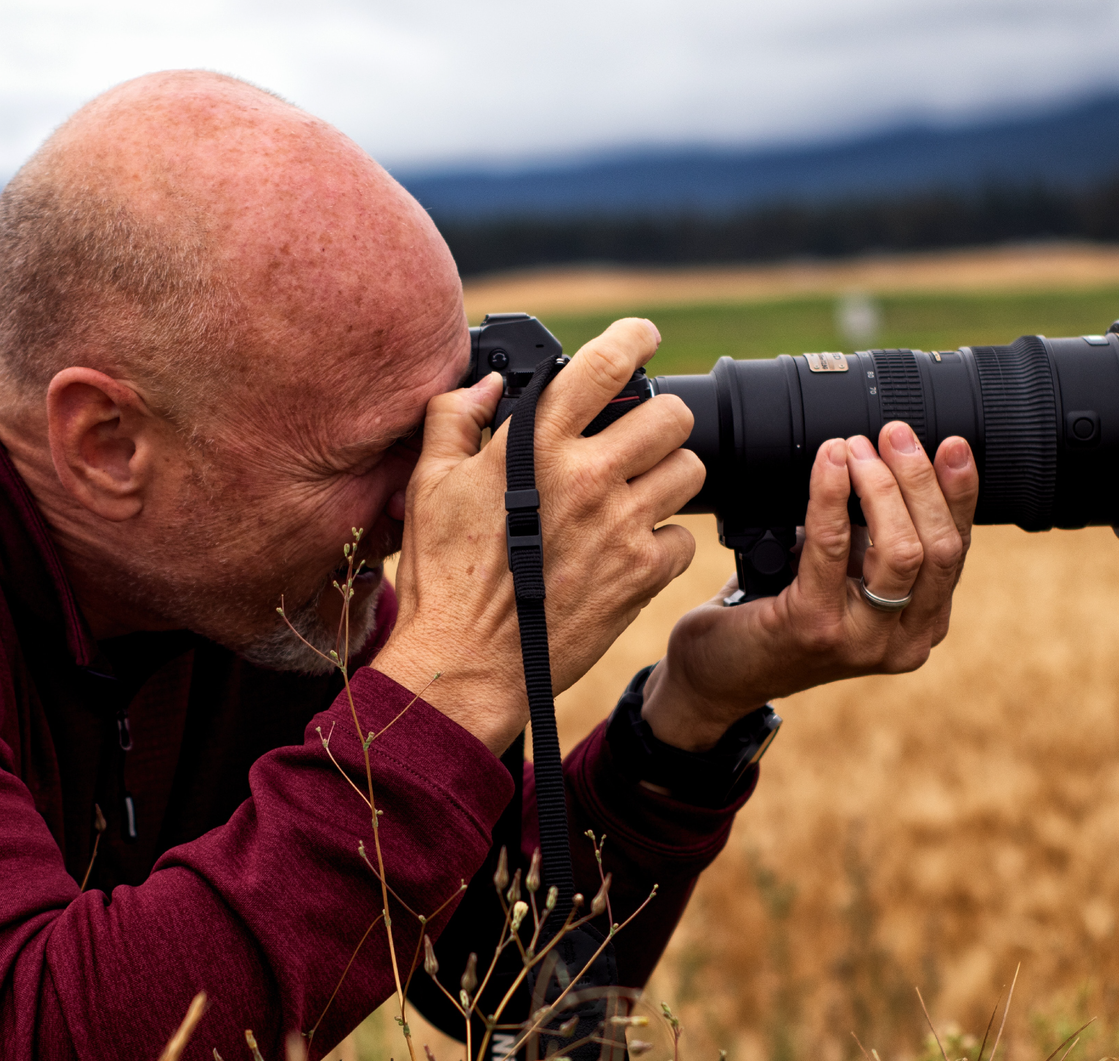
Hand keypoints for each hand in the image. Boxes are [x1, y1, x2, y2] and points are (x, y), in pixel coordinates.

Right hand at [373, 319, 704, 752]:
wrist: (464, 664)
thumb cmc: (440, 577)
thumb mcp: (427, 485)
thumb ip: (454, 418)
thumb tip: (487, 385)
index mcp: (536, 444)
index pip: (605, 365)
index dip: (635, 339)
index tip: (643, 338)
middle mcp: (589, 476)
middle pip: (672, 415)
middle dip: (661, 418)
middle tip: (640, 436)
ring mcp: (621, 526)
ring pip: (691, 471)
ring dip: (670, 475)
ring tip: (639, 492)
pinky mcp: (640, 575)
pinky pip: (683, 539)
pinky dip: (664, 541)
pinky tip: (630, 549)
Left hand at [640, 421, 977, 750]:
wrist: (721, 672)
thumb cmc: (782, 617)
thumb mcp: (846, 577)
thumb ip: (875, 538)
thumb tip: (889, 459)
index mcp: (922, 622)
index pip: (958, 548)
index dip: (959, 492)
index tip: (951, 444)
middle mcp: (905, 640)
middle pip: (941, 547)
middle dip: (920, 480)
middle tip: (893, 434)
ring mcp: (864, 640)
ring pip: (902, 549)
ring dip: (881, 486)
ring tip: (856, 446)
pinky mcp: (815, 625)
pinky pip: (833, 546)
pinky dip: (832, 495)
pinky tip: (830, 463)